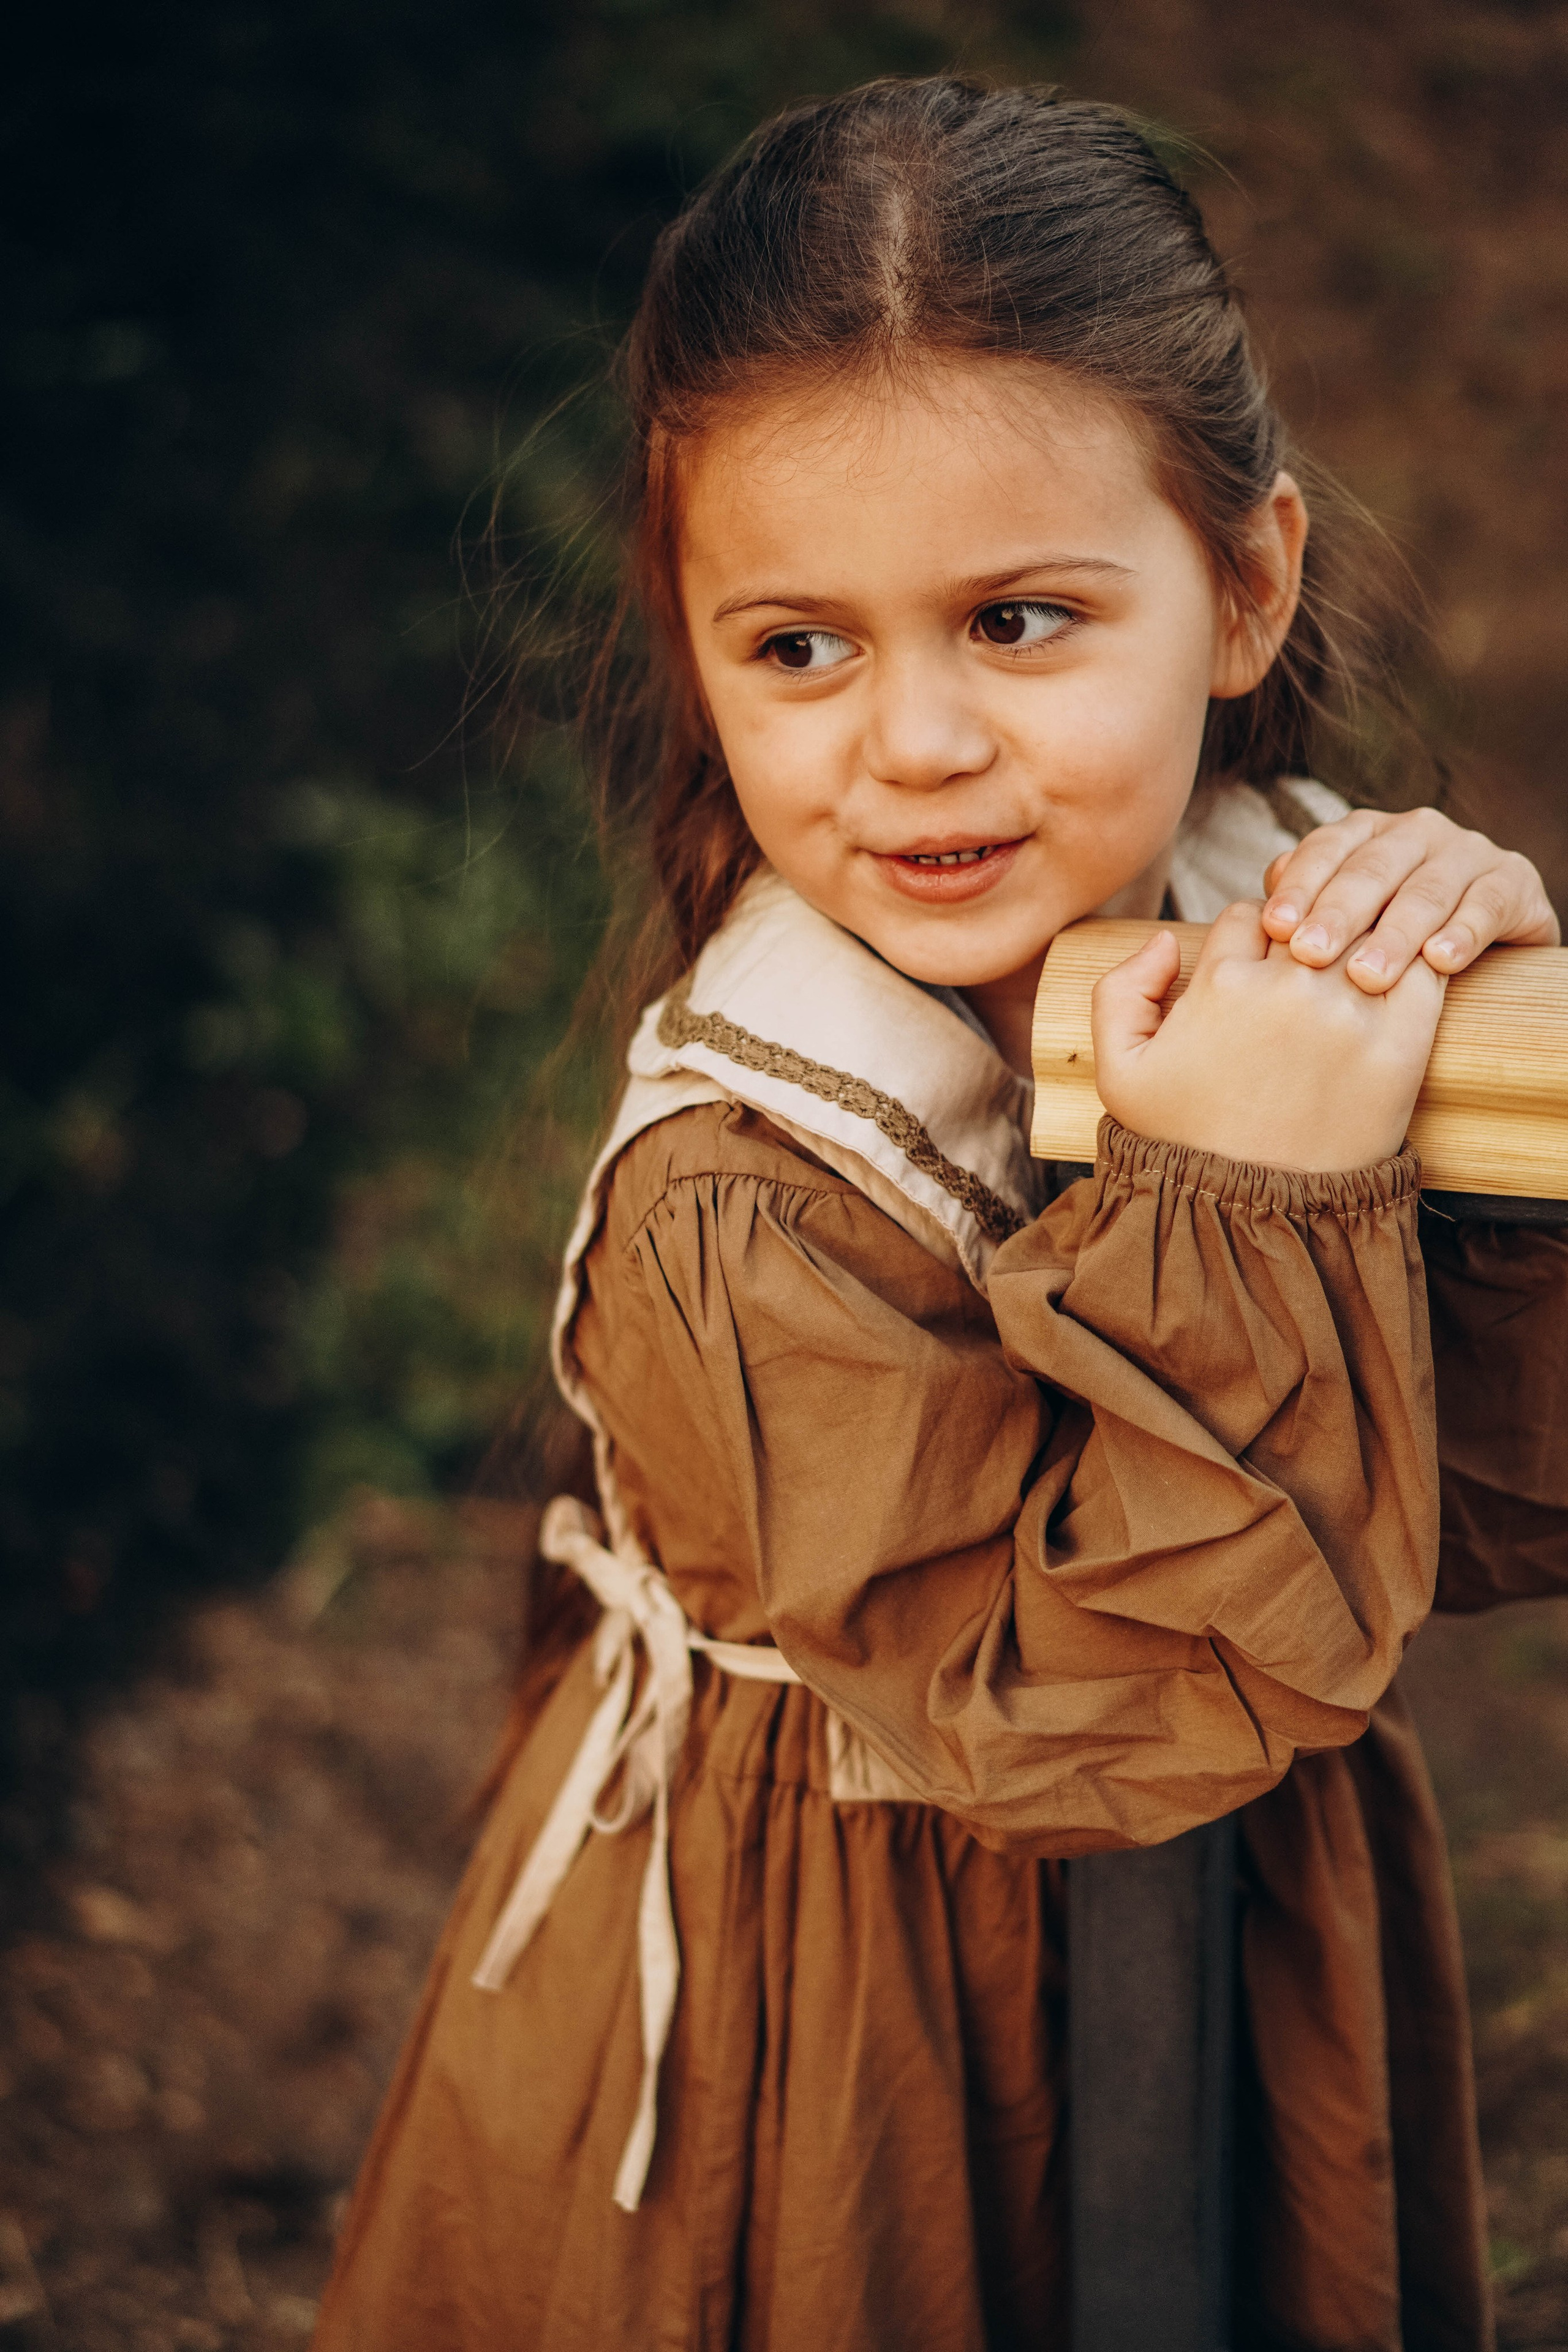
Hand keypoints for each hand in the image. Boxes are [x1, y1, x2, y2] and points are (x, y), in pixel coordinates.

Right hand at [1093, 903, 1445, 1171]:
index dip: (1252, 938)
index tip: (1258, 973)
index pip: (1249, 915)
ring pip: (1368, 932)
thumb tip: (1167, 938)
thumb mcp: (1118, 1073)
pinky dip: (1414, 970)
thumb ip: (1119, 992)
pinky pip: (1424, 971)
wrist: (1253, 1218)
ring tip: (1353, 980)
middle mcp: (1287, 988)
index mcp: (1221, 984)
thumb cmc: (1184, 1144)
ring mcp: (1349, 1013)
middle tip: (1309, 974)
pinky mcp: (1401, 1045)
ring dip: (1363, 945)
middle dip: (1308, 935)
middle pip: (1311, 915)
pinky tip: (1396, 992)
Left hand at [1260, 806, 1557, 991]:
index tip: (1273, 929)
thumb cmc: (1390, 936)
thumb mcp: (1348, 919)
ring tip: (1367, 976)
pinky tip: (1439, 962)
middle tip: (1309, 956)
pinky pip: (1486, 905)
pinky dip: (1463, 933)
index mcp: (1366, 833)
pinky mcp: (1513, 881)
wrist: (1481, 944)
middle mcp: (1416, 832)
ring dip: (1396, 934)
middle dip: (1338, 913)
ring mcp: (1467, 853)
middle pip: (1371, 869)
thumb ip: (1307, 906)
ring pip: (1426, 890)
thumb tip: (1262, 908)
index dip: (1300, 886)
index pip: (1325, 849)